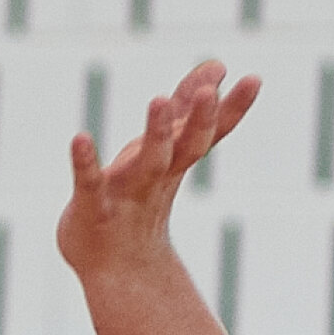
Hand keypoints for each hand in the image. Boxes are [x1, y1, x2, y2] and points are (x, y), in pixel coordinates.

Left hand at [55, 59, 259, 284]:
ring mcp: (127, 193)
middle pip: (186, 147)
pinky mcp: (92, 209)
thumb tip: (217, 66)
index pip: (209, 133)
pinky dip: (85, 163)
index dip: (232, 109)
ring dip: (155, 135)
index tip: (254, 79)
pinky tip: (80, 139)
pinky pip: (89, 184)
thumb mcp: (166, 148)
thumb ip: (186, 108)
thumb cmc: (139, 201)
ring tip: (158, 100)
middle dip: (198, 121)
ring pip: (148, 163)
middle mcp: (157, 176)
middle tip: (210, 92)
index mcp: (175, 162)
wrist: (115, 268)